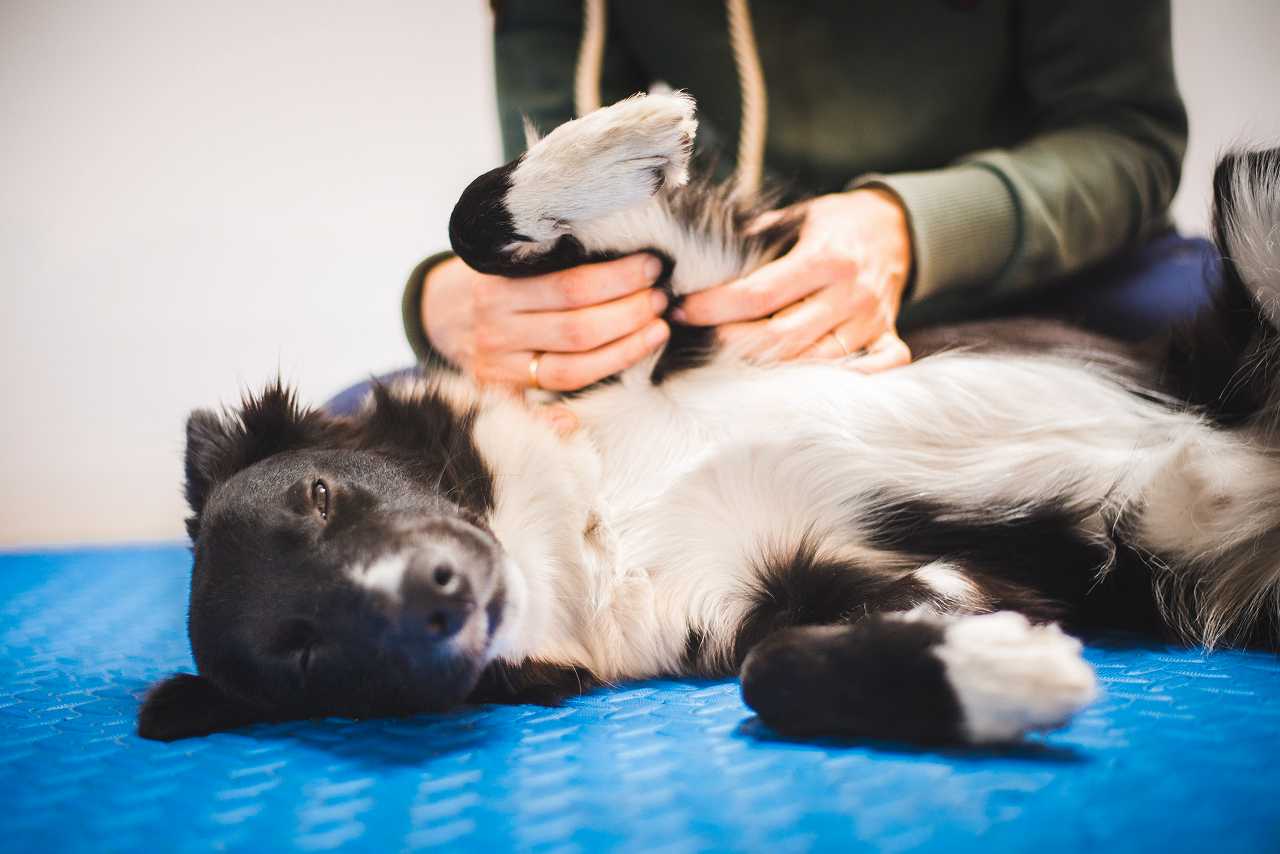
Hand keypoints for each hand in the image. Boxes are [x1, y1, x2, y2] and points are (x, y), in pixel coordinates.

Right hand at [422, 253, 670, 392]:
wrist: (442, 312)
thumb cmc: (496, 276)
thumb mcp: (509, 255)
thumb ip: (550, 253)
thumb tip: (618, 246)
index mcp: (496, 288)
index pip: (570, 287)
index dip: (618, 279)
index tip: (651, 266)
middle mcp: (495, 330)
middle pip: (577, 330)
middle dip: (629, 313)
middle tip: (661, 298)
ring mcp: (497, 367)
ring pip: (572, 368)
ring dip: (625, 350)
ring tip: (657, 327)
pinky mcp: (501, 394)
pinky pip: (539, 410)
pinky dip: (563, 416)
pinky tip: (600, 402)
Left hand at [674, 188, 913, 372]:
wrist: (895, 225)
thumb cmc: (836, 222)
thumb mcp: (798, 215)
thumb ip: (755, 237)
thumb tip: (698, 257)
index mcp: (825, 257)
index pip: (759, 293)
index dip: (714, 306)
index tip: (683, 309)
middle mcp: (851, 293)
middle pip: (782, 336)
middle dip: (732, 343)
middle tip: (699, 339)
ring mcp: (872, 320)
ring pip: (815, 361)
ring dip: (771, 368)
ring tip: (732, 360)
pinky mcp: (888, 336)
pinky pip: (876, 369)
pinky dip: (846, 381)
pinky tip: (805, 383)